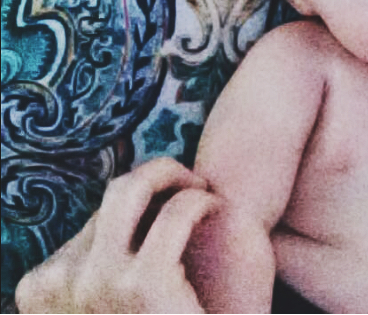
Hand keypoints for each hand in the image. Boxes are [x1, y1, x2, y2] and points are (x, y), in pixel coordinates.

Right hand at [15, 158, 218, 313]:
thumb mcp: (111, 301)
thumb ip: (103, 268)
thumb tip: (123, 205)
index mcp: (41, 291)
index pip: (91, 221)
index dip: (137, 208)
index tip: (166, 209)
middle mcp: (56, 284)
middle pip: (109, 198)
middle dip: (153, 177)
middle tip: (191, 184)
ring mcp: (92, 283)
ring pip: (132, 189)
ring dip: (174, 177)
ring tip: (203, 192)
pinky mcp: (140, 283)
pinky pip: (177, 212)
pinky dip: (200, 202)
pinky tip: (216, 209)